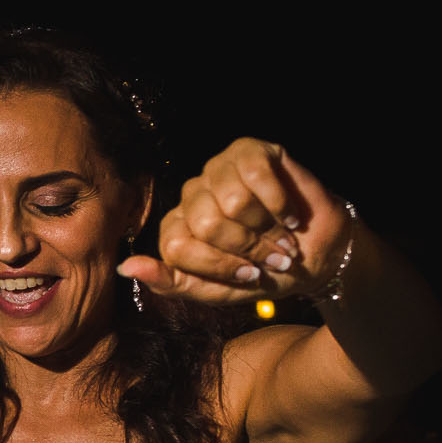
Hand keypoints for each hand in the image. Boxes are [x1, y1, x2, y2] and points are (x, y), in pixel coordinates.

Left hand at [121, 139, 351, 304]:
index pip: (177, 248)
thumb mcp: (215, 291)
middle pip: (206, 224)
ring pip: (232, 200)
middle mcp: (191, 196)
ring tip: (281, 235)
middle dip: (247, 248)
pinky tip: (289, 214)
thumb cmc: (263, 272)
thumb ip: (171, 282)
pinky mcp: (249, 151)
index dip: (220, 267)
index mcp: (177, 229)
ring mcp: (218, 170)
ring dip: (266, 227)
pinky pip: (257, 174)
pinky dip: (279, 202)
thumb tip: (125, 267)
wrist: (316, 255)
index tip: (249, 276)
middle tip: (272, 255)